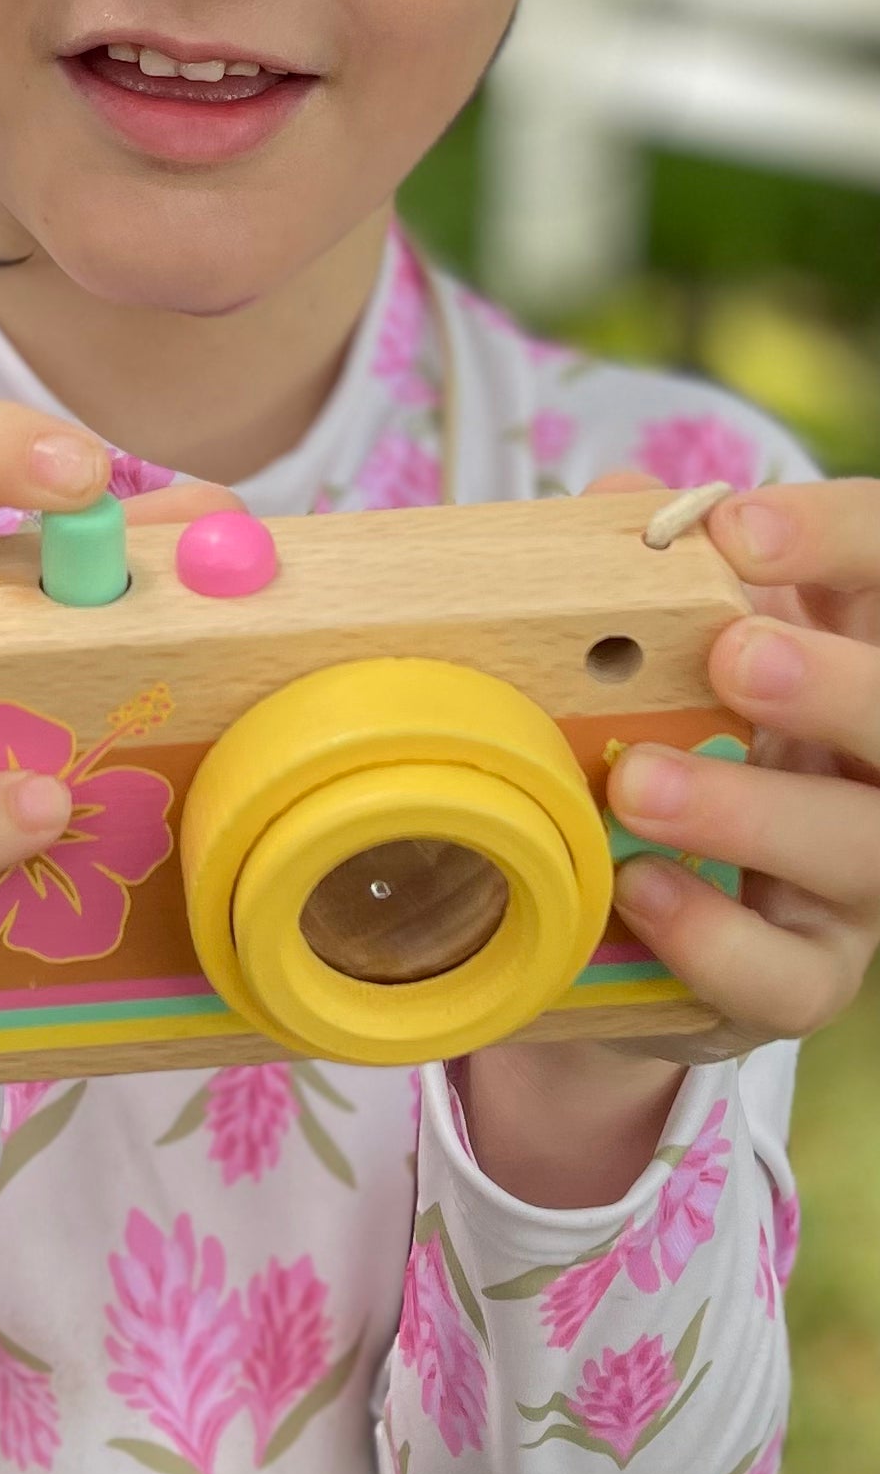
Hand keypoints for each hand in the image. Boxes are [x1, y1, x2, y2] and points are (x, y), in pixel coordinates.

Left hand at [462, 466, 878, 1207]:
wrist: (623, 920)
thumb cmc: (660, 748)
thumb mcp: (653, 661)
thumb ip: (646, 582)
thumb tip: (620, 496)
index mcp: (850, 657)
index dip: (840, 543)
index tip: (738, 529)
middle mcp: (879, 766)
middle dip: (833, 684)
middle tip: (734, 655)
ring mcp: (856, 881)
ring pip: (863, 847)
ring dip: (755, 812)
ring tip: (640, 786)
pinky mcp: (807, 978)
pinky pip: (789, 975)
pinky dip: (715, 937)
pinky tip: (639, 890)